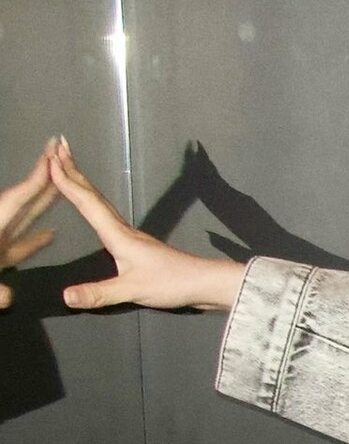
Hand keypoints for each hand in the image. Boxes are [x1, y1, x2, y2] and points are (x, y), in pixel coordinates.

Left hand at [0, 139, 58, 310]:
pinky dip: (36, 240)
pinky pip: (21, 247)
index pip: (16, 202)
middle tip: (60, 160)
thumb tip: (8, 296)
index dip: (35, 182)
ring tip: (64, 191)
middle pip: (23, 205)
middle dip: (42, 184)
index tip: (51, 159)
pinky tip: (52, 233)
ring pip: (24, 222)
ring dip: (43, 206)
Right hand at [46, 135, 244, 312]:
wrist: (206, 283)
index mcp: (118, 235)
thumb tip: (65, 296)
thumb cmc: (173, 283)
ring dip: (83, 184)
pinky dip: (95, 202)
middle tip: (57, 147)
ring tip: (69, 169)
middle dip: (73, 171)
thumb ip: (99, 293)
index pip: (86, 202)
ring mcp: (133, 237)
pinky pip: (109, 216)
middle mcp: (123, 230)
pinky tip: (95, 208)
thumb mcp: (133, 291)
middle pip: (93, 195)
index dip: (66, 182)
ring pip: (101, 203)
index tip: (48, 160)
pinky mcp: (140, 246)